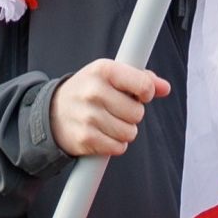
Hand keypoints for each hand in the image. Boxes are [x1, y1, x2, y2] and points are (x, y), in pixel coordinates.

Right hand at [48, 60, 169, 158]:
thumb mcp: (110, 75)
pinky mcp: (86, 138)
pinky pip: (118, 148)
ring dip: (124, 131)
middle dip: (132, 114)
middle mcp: (94, 91)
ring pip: (129, 133)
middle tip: (117, 109)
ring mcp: (88, 116)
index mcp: (103, 70)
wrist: (53, 112)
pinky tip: (103, 133)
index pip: (143, 85)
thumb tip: (165, 88)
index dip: (146, 93)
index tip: (139, 94)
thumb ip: (141, 78)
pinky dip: (115, 144)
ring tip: (109, 121)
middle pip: (137, 113)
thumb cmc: (89, 90)